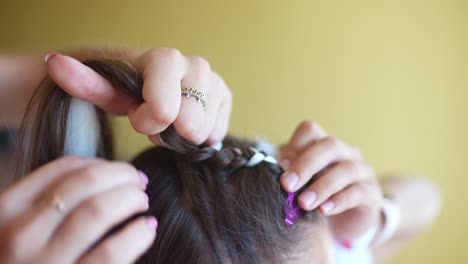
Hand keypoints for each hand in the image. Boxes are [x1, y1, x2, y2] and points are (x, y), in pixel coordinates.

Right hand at [0, 156, 155, 263]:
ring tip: (142, 202)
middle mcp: (21, 233)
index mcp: (6, 210)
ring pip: (99, 210)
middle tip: (138, 181)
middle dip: (122, 175)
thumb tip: (100, 176)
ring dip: (131, 198)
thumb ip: (44, 205)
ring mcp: (45, 262)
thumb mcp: (16, 230)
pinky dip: (137, 234)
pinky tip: (147, 228)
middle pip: (86, 182)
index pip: (64, 168)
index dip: (101, 163)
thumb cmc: (21, 262)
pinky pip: (112, 252)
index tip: (118, 170)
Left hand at [45, 48, 231, 144]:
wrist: (152, 85)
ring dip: (183, 135)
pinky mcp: (226, 96)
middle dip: (168, 130)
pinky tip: (186, 123)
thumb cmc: (128, 90)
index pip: (165, 108)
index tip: (138, 118)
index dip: (150, 122)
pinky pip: (217, 133)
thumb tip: (54, 62)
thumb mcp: (105, 90)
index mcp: (165, 59)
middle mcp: (196, 65)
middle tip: (155, 121)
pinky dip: (199, 136)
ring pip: (205, 130)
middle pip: (190, 123)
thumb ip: (83, 80)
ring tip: (171, 122)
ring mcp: (215, 80)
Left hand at [279, 121, 381, 238]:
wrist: (345, 224)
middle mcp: (345, 153)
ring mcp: (362, 171)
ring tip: (304, 203)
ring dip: (322, 186)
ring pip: (346, 169)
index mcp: (323, 145)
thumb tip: (279, 163)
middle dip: (306, 164)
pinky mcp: (372, 193)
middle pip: (330, 145)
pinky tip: (324, 210)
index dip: (295, 144)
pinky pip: (358, 192)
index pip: (310, 131)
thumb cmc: (316, 196)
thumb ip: (290, 171)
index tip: (279, 165)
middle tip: (287, 185)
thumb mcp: (300, 183)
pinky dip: (339, 200)